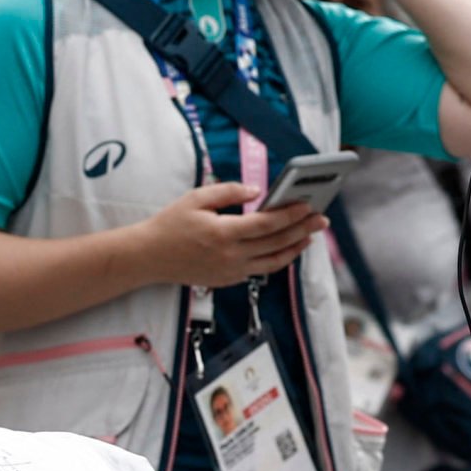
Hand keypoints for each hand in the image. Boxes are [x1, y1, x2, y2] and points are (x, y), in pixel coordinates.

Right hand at [138, 181, 324, 290]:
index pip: (266, 224)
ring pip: (273, 261)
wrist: (148, 257)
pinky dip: (278, 260)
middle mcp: (230, 255)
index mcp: (222, 233)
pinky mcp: (228, 279)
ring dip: (295, 248)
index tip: (307, 205)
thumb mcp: (196, 198)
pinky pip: (261, 270)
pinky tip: (287, 250)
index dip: (290, 215)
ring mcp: (230, 271)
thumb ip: (228, 192)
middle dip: (302, 230)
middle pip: (276, 243)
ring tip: (310, 237)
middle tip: (321, 219)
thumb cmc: (170, 225)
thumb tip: (256, 191)